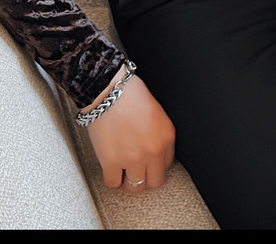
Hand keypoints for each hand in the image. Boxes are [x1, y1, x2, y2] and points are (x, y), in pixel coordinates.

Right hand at [82, 65, 175, 192]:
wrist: (108, 88)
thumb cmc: (128, 93)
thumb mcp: (156, 112)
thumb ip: (157, 133)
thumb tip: (151, 148)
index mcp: (166, 136)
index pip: (166, 164)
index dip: (154, 163)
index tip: (147, 162)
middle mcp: (153, 150)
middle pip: (154, 181)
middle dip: (144, 176)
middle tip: (135, 170)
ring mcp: (133, 158)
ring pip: (135, 186)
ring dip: (128, 180)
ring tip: (121, 171)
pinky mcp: (112, 162)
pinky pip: (113, 183)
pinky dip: (110, 178)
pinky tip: (109, 168)